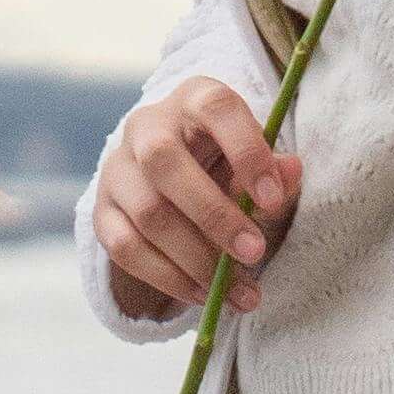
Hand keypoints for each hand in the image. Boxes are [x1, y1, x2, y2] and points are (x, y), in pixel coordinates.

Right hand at [93, 81, 294, 325]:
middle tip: (254, 253)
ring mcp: (117, 169)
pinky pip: (126, 249)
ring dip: (196, 260)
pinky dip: (168, 278)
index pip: (216, 108)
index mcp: (195, 99)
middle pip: (165, 163)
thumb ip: (274, 170)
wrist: (175, 179)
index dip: (246, 151)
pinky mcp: (102, 212)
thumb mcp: (256, 161)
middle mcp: (148, 126)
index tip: (273, 199)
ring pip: (147, 214)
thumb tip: (291, 171)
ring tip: (236, 290)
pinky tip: (202, 294)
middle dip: (215, 215)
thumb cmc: (228, 165)